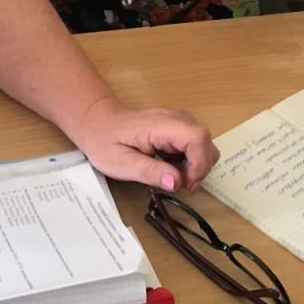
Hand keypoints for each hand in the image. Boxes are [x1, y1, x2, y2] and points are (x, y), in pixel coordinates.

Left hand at [68, 97, 219, 191]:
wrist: (98, 123)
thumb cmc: (105, 142)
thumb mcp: (121, 164)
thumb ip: (150, 172)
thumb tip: (177, 182)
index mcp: (160, 125)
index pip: (197, 138)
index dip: (199, 164)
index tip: (186, 184)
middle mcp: (175, 118)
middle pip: (205, 141)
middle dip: (199, 168)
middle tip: (180, 185)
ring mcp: (178, 119)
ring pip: (204, 143)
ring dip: (195, 165)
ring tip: (172, 177)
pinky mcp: (178, 125)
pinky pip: (195, 143)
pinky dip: (190, 160)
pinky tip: (171, 167)